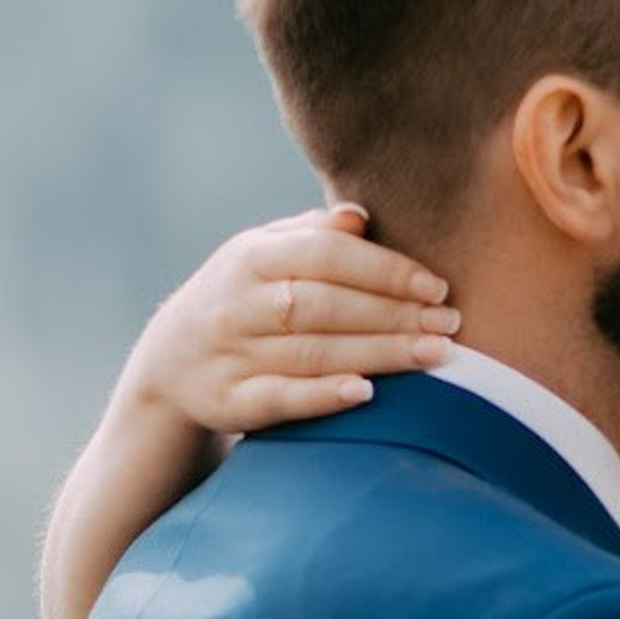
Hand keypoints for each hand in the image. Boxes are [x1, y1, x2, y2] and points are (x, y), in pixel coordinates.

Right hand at [123, 205, 457, 436]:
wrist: (168, 363)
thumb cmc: (242, 298)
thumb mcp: (263, 255)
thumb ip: (312, 236)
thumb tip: (360, 216)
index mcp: (251, 257)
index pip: (326, 256)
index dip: (385, 270)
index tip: (436, 285)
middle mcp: (236, 303)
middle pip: (325, 306)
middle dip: (394, 315)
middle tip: (451, 324)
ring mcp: (229, 354)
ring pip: (311, 352)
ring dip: (378, 354)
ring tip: (435, 356)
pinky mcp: (227, 402)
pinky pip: (278, 399)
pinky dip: (322, 396)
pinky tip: (366, 393)